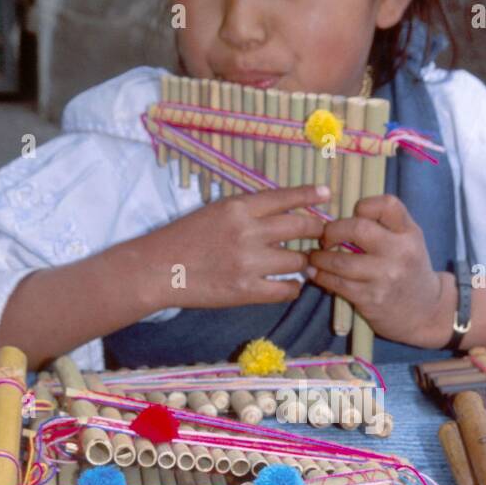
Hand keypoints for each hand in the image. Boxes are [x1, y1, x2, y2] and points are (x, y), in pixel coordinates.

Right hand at [146, 184, 329, 308]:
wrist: (158, 269)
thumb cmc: (183, 238)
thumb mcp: (214, 211)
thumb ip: (247, 210)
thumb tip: (282, 210)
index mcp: (238, 208)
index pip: (284, 198)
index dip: (309, 195)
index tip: (327, 193)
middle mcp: (247, 232)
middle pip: (300, 227)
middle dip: (316, 230)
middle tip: (322, 234)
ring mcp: (248, 263)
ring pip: (297, 261)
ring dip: (303, 262)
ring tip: (299, 263)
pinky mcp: (246, 291)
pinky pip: (286, 290)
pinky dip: (293, 288)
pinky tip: (290, 285)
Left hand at [306, 194, 455, 346]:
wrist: (425, 312)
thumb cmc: (409, 271)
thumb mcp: (409, 242)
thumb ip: (385, 226)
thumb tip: (339, 218)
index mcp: (409, 233)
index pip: (387, 205)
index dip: (363, 206)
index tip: (353, 216)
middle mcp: (400, 252)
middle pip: (357, 229)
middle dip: (332, 231)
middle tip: (325, 238)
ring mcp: (385, 276)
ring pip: (340, 261)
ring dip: (319, 258)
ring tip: (314, 257)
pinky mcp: (371, 298)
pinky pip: (337, 284)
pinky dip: (321, 276)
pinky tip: (316, 273)